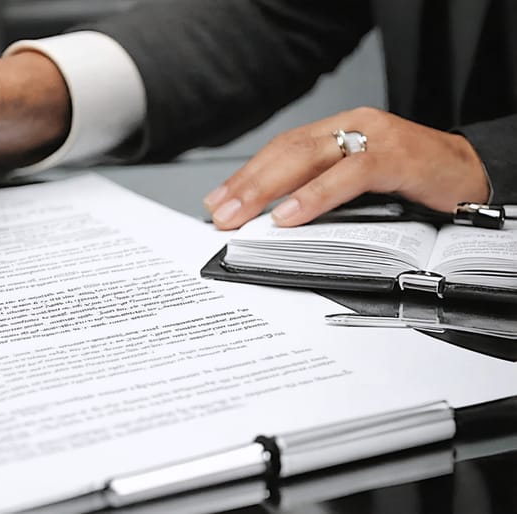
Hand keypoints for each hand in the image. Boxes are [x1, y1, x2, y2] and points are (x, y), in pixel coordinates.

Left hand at [203, 107, 490, 228]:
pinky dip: (315, 197)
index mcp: (339, 132)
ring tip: (241, 215)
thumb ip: (321, 195)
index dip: (246, 175)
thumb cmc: (415, 183)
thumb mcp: (359, 188)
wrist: (473, 176)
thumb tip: (272, 222)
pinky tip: (290, 216)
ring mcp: (375, 138)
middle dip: (247, 184)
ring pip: (309, 158)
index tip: (217, 201)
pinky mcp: (398, 157)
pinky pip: (349, 176)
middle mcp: (352, 127)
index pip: (281, 150)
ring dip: (268, 189)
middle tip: (219, 213)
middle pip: (287, 152)